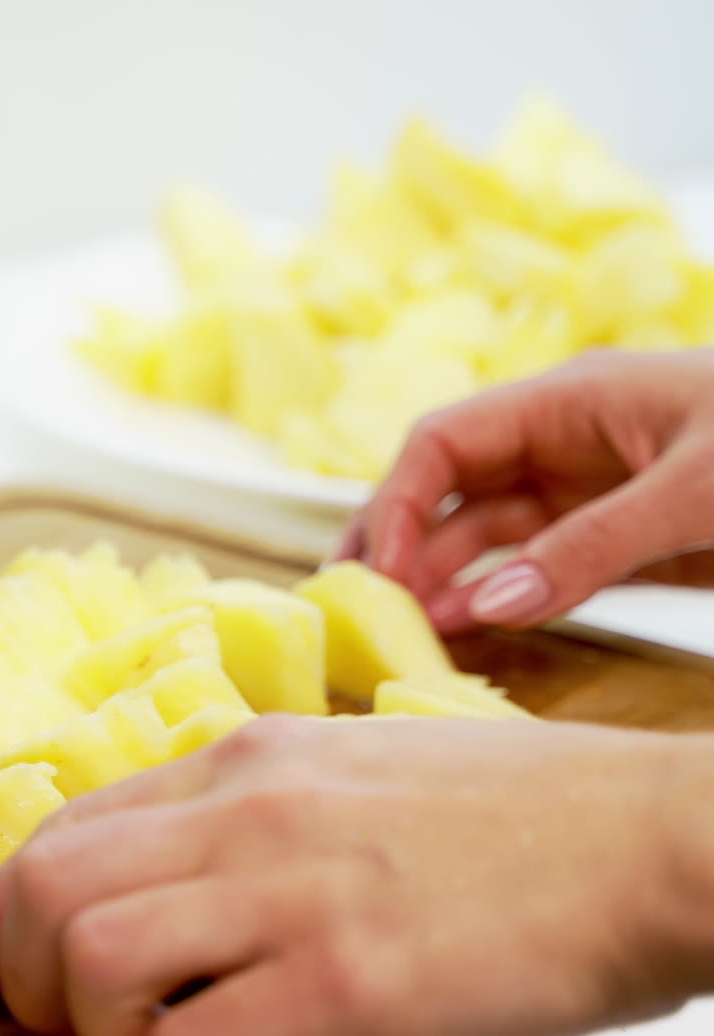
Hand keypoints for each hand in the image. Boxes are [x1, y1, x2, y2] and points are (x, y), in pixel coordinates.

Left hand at [0, 714, 707, 1035]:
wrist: (646, 843)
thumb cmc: (532, 819)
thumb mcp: (369, 776)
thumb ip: (274, 821)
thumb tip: (210, 899)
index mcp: (256, 759)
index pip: (69, 828)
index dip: (30, 921)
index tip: (58, 977)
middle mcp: (252, 809)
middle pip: (37, 890)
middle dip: (32, 982)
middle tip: (105, 1029)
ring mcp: (291, 889)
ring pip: (84, 963)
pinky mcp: (342, 979)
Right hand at [338, 349, 713, 631]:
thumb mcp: (696, 490)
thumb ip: (592, 545)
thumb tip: (488, 605)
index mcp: (570, 399)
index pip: (446, 441)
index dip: (396, 501)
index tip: (377, 572)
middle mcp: (563, 445)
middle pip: (451, 492)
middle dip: (399, 544)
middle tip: (356, 610)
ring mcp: (586, 495)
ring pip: (487, 538)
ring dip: (442, 582)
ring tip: (401, 636)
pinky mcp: (616, 542)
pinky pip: (535, 570)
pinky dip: (496, 601)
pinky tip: (465, 634)